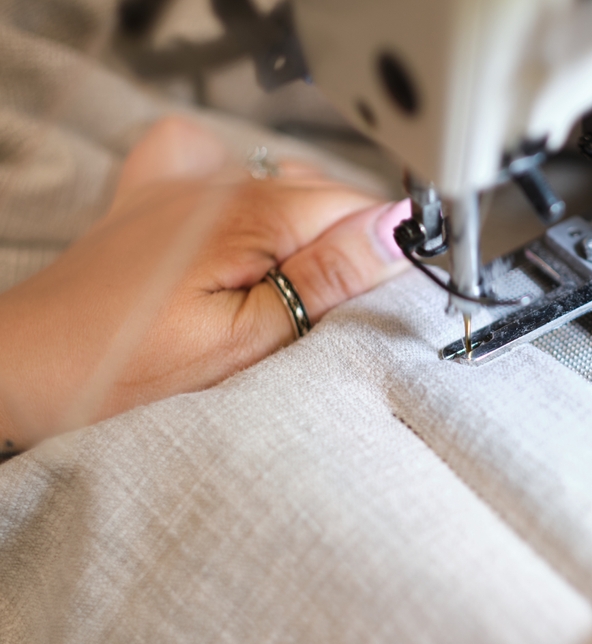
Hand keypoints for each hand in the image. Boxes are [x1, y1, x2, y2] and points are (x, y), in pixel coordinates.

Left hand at [0, 117, 409, 447]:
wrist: (24, 367)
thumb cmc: (123, 369)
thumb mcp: (242, 342)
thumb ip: (322, 280)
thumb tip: (394, 234)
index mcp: (251, 214)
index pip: (362, 208)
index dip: (387, 250)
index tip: (389, 296)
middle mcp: (221, 182)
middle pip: (328, 196)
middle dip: (347, 246)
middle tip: (327, 313)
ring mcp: (185, 182)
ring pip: (285, 184)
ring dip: (304, 230)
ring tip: (282, 291)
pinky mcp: (157, 195)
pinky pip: (224, 166)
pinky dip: (246, 192)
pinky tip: (242, 231)